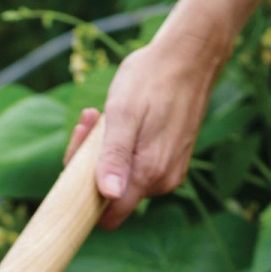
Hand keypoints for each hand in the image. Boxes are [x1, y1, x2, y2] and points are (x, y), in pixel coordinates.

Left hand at [64, 31, 223, 230]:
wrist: (190, 54)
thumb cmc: (152, 78)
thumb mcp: (123, 114)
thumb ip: (115, 157)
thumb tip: (109, 195)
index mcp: (148, 174)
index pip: (108, 217)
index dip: (85, 199)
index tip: (79, 159)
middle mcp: (162, 182)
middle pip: (112, 197)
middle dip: (91, 166)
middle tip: (89, 122)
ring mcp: (169, 173)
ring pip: (122, 179)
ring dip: (105, 153)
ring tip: (103, 115)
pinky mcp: (172, 161)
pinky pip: (137, 166)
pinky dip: (123, 148)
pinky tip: (120, 120)